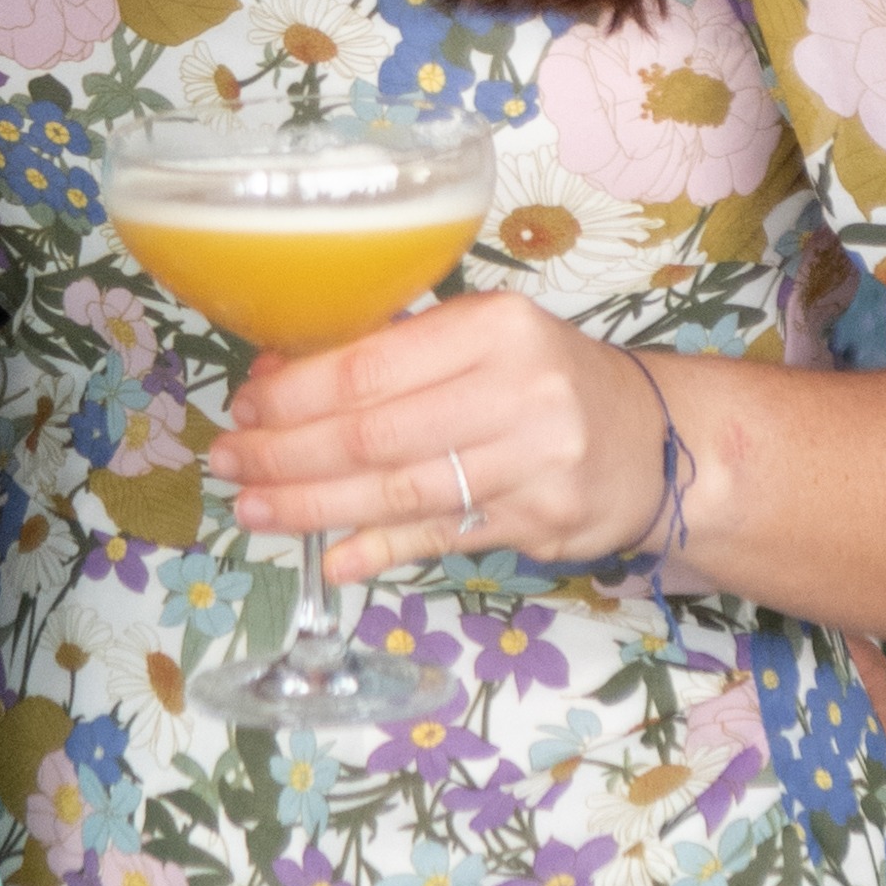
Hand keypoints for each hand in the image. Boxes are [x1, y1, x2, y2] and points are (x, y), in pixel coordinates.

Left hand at [208, 287, 676, 578]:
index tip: (246, 407)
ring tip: (254, 509)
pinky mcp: (540, 521)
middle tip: (230, 462)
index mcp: (496, 328)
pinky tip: (330, 558)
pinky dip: (378, 549)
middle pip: (374, 434)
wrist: (655, 438)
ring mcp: (534, 463)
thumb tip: (278, 378)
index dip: (294, 395)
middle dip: (286, 454)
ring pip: (398, 492)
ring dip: (313, 507)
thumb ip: (394, 355)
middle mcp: (520, 391)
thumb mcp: (484, 338)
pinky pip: (439, 537)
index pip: (370, 366)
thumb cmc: (547, 379)